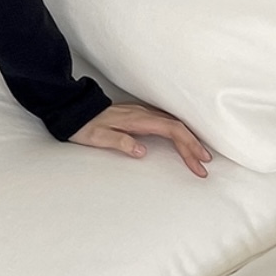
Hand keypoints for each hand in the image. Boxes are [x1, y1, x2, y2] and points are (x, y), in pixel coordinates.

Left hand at [69, 102, 212, 177]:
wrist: (71, 110)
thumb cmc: (83, 125)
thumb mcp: (97, 137)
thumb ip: (120, 142)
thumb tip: (141, 151)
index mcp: (137, 120)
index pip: (171, 130)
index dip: (188, 145)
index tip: (198, 162)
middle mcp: (142, 114)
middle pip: (177, 127)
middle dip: (193, 145)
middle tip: (204, 165)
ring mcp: (141, 113)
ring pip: (172, 124)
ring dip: (187, 139)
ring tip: (198, 156)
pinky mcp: (138, 116)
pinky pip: (164, 122)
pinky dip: (177, 133)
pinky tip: (180, 141)